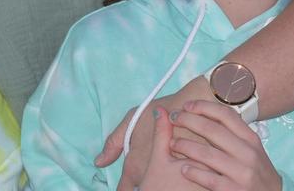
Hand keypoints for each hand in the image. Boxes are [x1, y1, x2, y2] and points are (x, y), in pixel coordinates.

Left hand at [97, 80, 211, 187]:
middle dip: (143, 185)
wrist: (195, 110)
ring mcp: (169, 179)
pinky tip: (179, 176)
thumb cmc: (161, 111)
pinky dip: (177, 182)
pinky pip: (179, 185)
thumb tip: (98, 163)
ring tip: (163, 178)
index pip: (123, 190)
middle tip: (147, 175)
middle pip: (143, 189)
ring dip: (160, 185)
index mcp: (134, 167)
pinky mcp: (189, 179)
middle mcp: (149, 177)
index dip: (123, 189)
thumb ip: (113, 143)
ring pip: (160, 189)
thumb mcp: (131, 120)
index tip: (126, 186)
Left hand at [169, 101, 281, 190]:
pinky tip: (183, 168)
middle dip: (189, 121)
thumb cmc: (257, 173)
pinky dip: (194, 172)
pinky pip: (209, 179)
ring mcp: (243, 173)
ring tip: (173, 144)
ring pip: (208, 154)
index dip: (204, 106)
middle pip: (213, 130)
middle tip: (174, 118)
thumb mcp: (252, 151)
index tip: (187, 105)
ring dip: (186, 146)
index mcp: (251, 139)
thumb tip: (208, 113)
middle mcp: (248, 154)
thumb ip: (235, 135)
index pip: (226, 115)